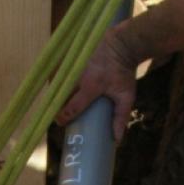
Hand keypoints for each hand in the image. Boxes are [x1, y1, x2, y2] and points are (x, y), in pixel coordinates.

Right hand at [56, 27, 139, 142]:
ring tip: (58, 96)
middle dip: (59, 102)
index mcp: (90, 87)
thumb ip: (121, 117)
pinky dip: (59, 76)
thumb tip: (117, 141)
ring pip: (59, 80)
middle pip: (62, 93)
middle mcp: (79, 75)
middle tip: (59, 109)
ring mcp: (75, 63)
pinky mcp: (73, 55)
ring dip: (57, 88)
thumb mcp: (126, 95)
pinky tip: (59, 81)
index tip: (60, 123)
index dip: (64, 117)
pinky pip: (61, 68)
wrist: (124, 43)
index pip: (72, 107)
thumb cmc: (125, 72)